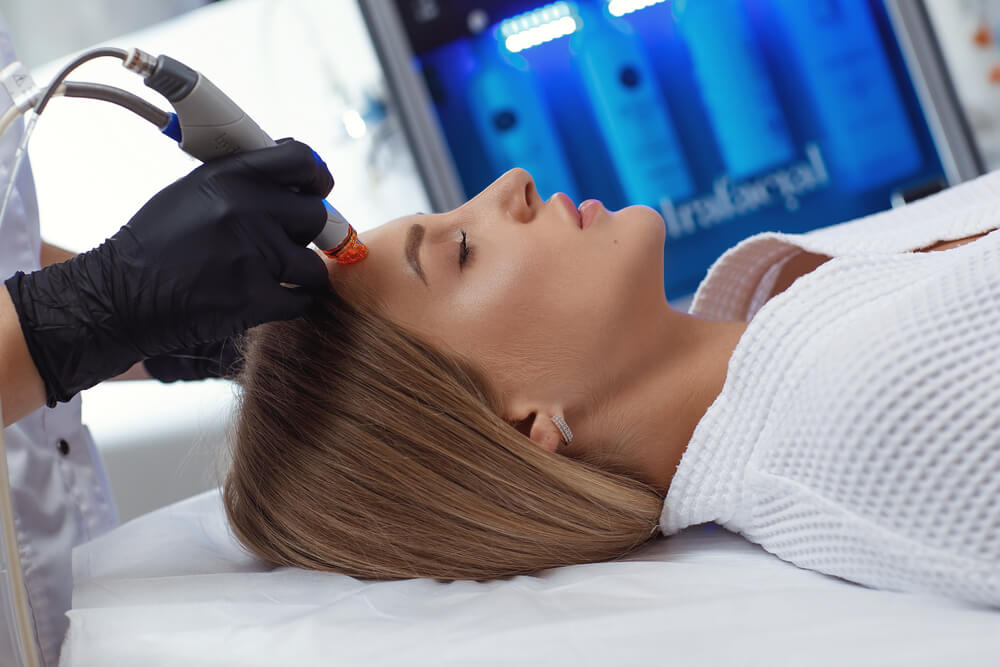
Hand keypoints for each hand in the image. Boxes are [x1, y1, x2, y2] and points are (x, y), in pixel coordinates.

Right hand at [5, 139, 332, 405]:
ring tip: (270, 275)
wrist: (120, 297)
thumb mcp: (194, 192)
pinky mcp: (255, 299)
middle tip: (286, 243)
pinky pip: (305, 299)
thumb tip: (300, 180)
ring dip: (299, 273)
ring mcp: (253, 255)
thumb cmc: (158, 243)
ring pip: (314, 264)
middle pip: (316, 215)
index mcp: (229, 176)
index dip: (318, 177)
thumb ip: (245, 182)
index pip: (303, 159)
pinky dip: (293, 302)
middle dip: (306, 232)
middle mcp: (244, 209)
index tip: (318, 190)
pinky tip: (271, 298)